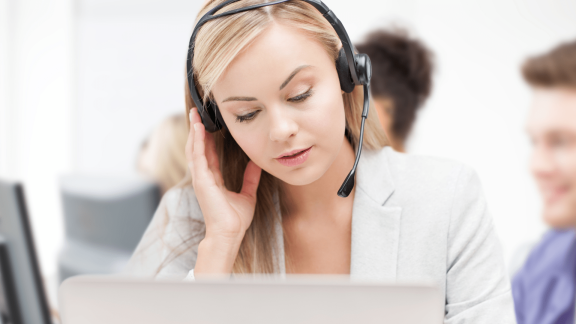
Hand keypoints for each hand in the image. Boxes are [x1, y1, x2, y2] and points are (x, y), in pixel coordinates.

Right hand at [186, 108, 261, 273]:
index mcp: (213, 179)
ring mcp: (200, 178)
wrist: (229, 234)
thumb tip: (257, 163)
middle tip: (198, 112)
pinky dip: (196, 140)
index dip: (207, 139)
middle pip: (198, 148)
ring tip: (195, 114)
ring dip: (194, 130)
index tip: (208, 124)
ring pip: (194, 148)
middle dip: (197, 130)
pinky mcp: (201, 180)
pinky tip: (198, 127)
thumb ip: (250, 178)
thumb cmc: (235, 219)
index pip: (208, 154)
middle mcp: (204, 177)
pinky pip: (197, 155)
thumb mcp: (247, 193)